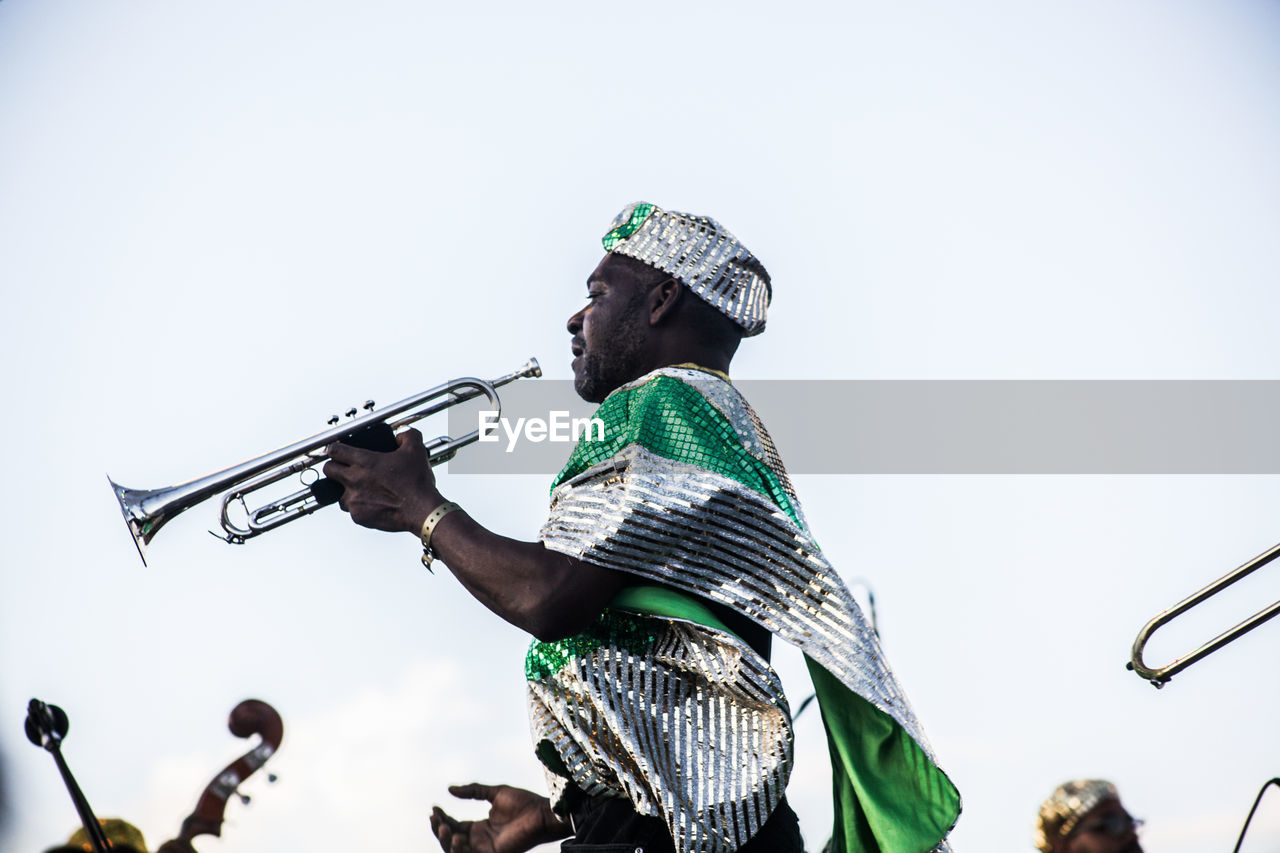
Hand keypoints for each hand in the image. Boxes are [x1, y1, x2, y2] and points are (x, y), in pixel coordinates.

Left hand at [322, 427, 440, 532]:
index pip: (334, 450)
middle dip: (334, 467)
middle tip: (344, 468)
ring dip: (345, 490)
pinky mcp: (359, 517)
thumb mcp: (416, 449)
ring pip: (337, 493)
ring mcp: (354, 500)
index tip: (337, 450)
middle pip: (328, 470)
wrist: (422, 510)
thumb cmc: (417, 481)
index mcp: (364, 462)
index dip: (334, 448)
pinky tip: (372, 503)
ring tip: (360, 489)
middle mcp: (354, 480)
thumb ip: (407, 435)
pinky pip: (352, 510)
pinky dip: (359, 506)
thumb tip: (400, 436)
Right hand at [430, 783, 570, 852]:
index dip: (442, 818)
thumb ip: (473, 792)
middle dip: (439, 829)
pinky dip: (460, 850)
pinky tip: (457, 837)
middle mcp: (480, 840)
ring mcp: (485, 848)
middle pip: (451, 839)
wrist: (542, 812)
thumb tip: (450, 789)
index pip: (454, 826)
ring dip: (446, 841)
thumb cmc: (524, 803)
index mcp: (480, 827)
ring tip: (443, 827)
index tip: (434, 807)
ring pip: (456, 851)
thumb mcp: (494, 793)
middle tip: (435, 817)